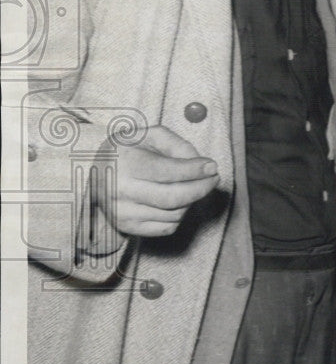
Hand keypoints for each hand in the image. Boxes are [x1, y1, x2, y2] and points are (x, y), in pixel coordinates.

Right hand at [100, 125, 219, 236]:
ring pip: (174, 214)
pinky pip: (167, 227)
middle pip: (174, 198)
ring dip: (191, 201)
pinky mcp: (128, 228)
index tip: (213, 167)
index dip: (194, 170)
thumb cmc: (127, 151)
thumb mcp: (147, 135)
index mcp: (125, 162)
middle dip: (201, 188)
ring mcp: (124, 213)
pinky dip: (180, 215)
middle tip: (213, 179)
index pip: (167, 172)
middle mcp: (121, 190)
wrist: (93, 176)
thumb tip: (201, 164)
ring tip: (192, 186)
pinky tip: (177, 201)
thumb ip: (175, 143)